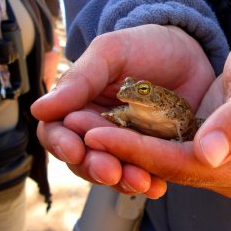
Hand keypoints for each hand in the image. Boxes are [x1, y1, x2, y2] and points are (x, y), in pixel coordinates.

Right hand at [31, 24, 215, 197]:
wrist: (190, 51)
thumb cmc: (146, 46)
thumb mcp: (111, 52)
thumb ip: (80, 79)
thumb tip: (39, 110)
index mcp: (81, 106)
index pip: (59, 132)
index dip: (62, 144)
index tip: (74, 149)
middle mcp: (101, 129)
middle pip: (86, 159)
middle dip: (95, 167)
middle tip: (110, 170)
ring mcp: (129, 142)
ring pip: (116, 171)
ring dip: (123, 180)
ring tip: (139, 181)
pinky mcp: (156, 151)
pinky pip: (148, 171)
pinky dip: (150, 180)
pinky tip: (157, 185)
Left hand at [82, 30, 230, 197]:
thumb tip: (208, 154)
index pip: (186, 163)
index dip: (141, 152)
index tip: (99, 134)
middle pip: (170, 169)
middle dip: (122, 153)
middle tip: (77, 132)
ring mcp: (219, 166)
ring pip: (163, 164)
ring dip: (124, 150)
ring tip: (84, 131)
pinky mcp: (206, 153)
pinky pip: (167, 153)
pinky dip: (138, 143)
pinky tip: (111, 129)